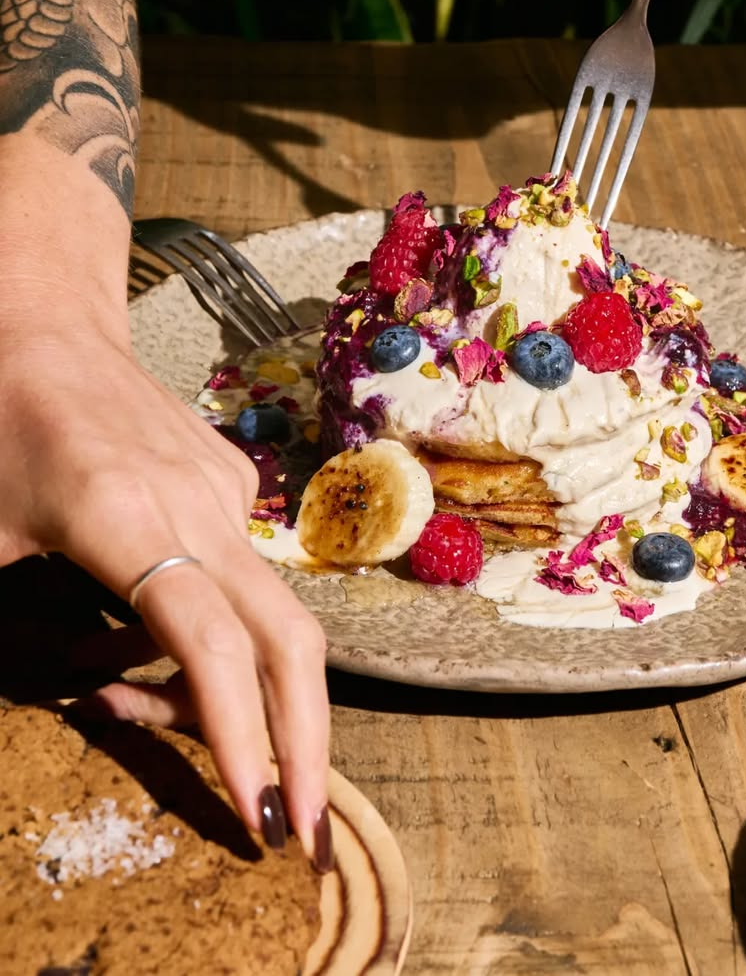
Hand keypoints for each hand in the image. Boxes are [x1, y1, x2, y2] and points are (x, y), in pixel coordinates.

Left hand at [0, 307, 331, 870]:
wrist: (41, 328)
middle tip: (303, 830)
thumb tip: (74, 697)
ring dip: (227, 692)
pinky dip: (207, 628)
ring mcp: (225, 492)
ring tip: (141, 708)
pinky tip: (140, 624)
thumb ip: (12, 636)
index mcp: (127, 522)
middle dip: (305, 743)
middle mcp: (198, 508)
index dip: (239, 739)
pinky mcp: (233, 482)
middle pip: (288, 640)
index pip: (211, 649)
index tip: (260, 818)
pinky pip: (237, 576)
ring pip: (261, 618)